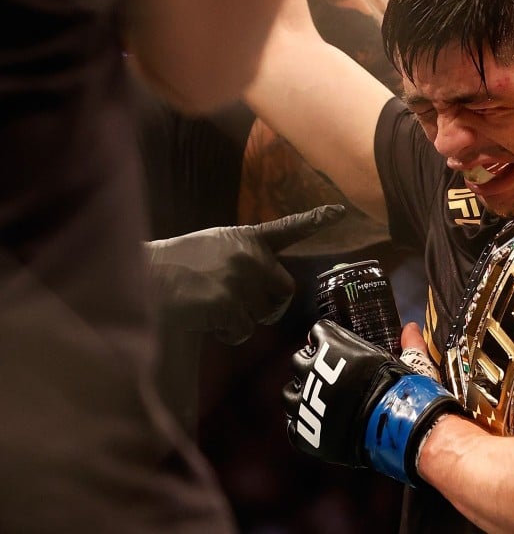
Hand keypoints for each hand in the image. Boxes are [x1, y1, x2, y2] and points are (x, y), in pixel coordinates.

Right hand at [145, 204, 344, 344]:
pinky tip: (205, 317)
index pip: (289, 228)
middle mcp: (250, 256)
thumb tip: (269, 286)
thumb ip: (246, 257)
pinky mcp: (229, 303)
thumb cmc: (177, 266)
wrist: (143, 278)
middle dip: (268, 305)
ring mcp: (241, 279)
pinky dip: (226, 333)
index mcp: (247, 238)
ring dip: (243, 319)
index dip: (316, 220)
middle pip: (284, 291)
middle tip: (239, 305)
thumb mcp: (216, 246)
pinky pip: (243, 331)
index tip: (341, 211)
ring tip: (212, 304)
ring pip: (264, 315)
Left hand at [283, 319, 462, 485]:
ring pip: (290, 394)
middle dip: (311, 366)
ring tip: (320, 403)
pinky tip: (318, 425)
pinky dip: (303, 425)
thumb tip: (411, 328)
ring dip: (302, 395)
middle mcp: (311, 369)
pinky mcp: (304, 431)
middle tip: (329, 376)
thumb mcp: (408, 360)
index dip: (327, 340)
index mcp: (331, 345)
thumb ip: (408, 343)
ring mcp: (304, 402)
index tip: (334, 347)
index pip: (317, 332)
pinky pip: (292, 426)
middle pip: (299, 361)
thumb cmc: (401, 390)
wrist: (393, 427)